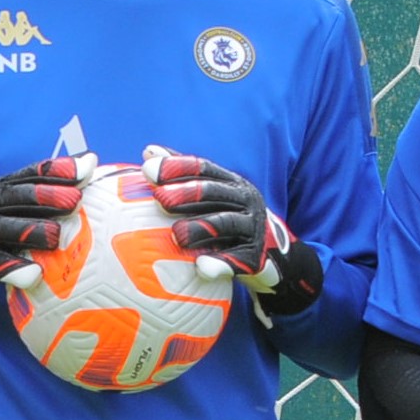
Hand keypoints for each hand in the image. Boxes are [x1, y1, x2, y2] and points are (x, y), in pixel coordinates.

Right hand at [0, 159, 81, 313]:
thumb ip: (51, 186)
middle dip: (47, 197)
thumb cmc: (3, 226)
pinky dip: (16, 270)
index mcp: (4, 187)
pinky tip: (34, 275)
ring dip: (32, 232)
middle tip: (74, 202)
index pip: (33, 173)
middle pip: (21, 197)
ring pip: (10, 230)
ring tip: (54, 237)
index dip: (58, 170)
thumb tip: (92, 161)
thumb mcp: (19, 204)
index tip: (85, 170)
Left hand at [139, 147, 322, 320]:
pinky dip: (220, 263)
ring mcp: (253, 228)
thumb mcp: (211, 196)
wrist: (272, 254)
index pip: (203, 168)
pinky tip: (201, 268)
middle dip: (187, 193)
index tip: (148, 169)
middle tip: (160, 198)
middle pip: (214, 192)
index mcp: (231, 183)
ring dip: (200, 228)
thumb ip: (183, 175)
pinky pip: (237, 260)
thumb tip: (149, 151)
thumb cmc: (227, 221)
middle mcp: (245, 200)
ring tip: (176, 235)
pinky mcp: (256, 257)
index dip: (176, 166)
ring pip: (226, 224)